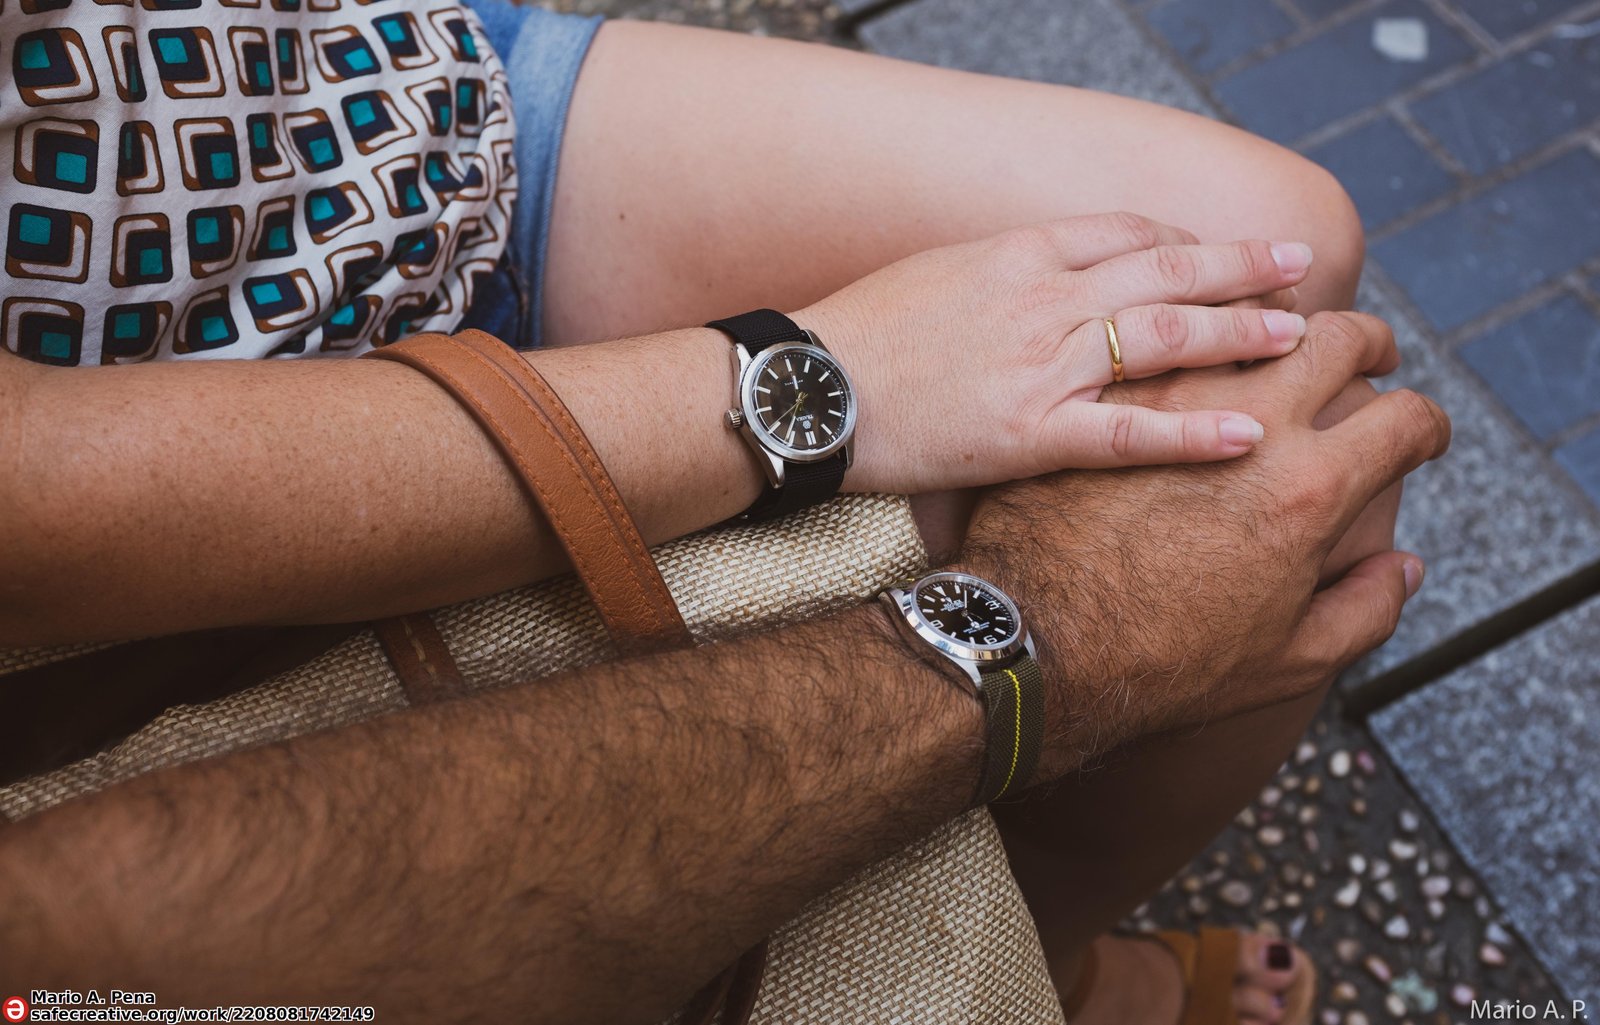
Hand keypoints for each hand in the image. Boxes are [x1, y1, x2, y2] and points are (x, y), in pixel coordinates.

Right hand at [794, 212, 1314, 493]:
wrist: (804, 391)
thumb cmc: (855, 336)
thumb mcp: (930, 275)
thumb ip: (998, 275)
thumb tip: (1038, 279)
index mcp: (1015, 254)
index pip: (1124, 232)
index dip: (1184, 241)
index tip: (1218, 253)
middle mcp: (1041, 298)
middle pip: (1164, 269)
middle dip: (1240, 267)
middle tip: (1300, 267)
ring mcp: (1040, 365)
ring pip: (1163, 337)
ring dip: (1239, 332)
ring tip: (1300, 336)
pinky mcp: (1028, 434)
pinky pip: (1127, 431)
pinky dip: (1192, 431)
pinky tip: (1246, 433)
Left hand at [955, 311, 1449, 778]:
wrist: (1036, 647)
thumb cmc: (1163, 667)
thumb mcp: (1289, 661)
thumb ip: (1367, 610)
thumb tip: (1407, 567)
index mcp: (1310, 490)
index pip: (1406, 421)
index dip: (1429, 426)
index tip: (1419, 436)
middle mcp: (1251, 426)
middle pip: (1338, 337)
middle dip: (1370, 341)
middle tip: (1369, 359)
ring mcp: (1171, 400)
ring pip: (1246, 317)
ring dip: (1277, 323)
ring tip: (1283, 343)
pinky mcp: (1107, 394)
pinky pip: (1163, 337)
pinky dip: (1193, 337)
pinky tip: (1195, 356)